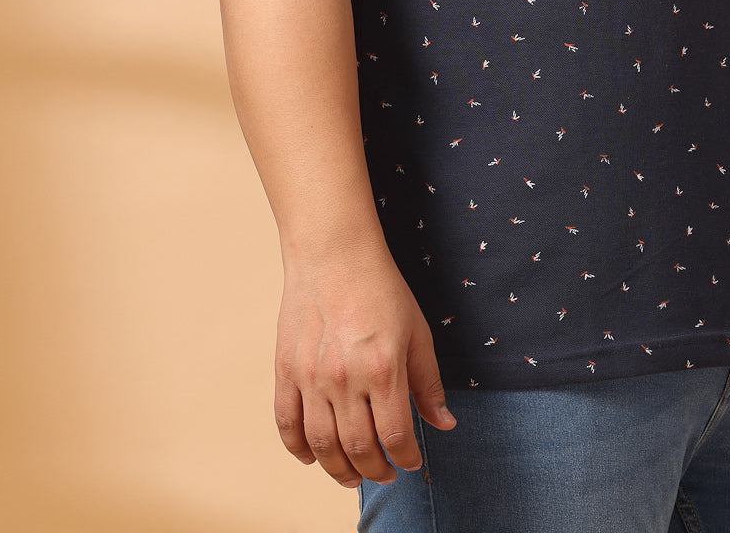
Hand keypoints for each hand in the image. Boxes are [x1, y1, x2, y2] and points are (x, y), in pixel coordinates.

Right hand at [273, 245, 455, 488]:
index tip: (412, 462)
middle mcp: (344, 378)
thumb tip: (444, 423)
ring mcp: (310, 377)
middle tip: (386, 474)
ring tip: (353, 475)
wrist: (334, 254)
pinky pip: (287, 424)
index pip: (396, 436)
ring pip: (322, 445)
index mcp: (382, 368)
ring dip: (339, 470)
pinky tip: (314, 457)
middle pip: (358, 448)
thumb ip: (429, 382)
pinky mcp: (285, 371)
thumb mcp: (418, 331)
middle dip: (376, 470)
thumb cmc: (380, 288)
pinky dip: (299, 449)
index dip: (407, 458)